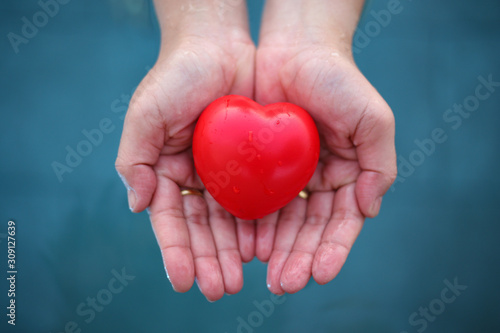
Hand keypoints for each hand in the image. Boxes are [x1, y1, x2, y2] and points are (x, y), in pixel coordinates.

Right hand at [115, 0, 255, 300]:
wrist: (217, 45)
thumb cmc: (177, 75)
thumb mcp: (147, 113)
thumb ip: (136, 159)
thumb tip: (138, 206)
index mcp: (166, 171)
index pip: (170, 220)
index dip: (176, 251)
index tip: (185, 281)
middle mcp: (195, 178)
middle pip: (202, 229)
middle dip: (209, 260)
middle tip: (220, 289)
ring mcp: (225, 173)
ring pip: (229, 221)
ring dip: (233, 252)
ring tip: (241, 278)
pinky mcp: (253, 164)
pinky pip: (257, 199)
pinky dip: (258, 225)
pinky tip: (262, 248)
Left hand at [254, 0, 396, 293]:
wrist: (295, 48)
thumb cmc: (337, 79)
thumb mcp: (372, 118)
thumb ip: (379, 165)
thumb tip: (370, 210)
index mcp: (347, 175)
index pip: (342, 222)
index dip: (333, 250)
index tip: (320, 274)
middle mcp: (318, 181)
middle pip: (310, 230)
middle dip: (300, 258)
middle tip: (286, 285)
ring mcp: (288, 176)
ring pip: (283, 223)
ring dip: (277, 251)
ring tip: (268, 277)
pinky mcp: (260, 167)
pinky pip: (257, 201)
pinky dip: (255, 226)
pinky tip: (249, 247)